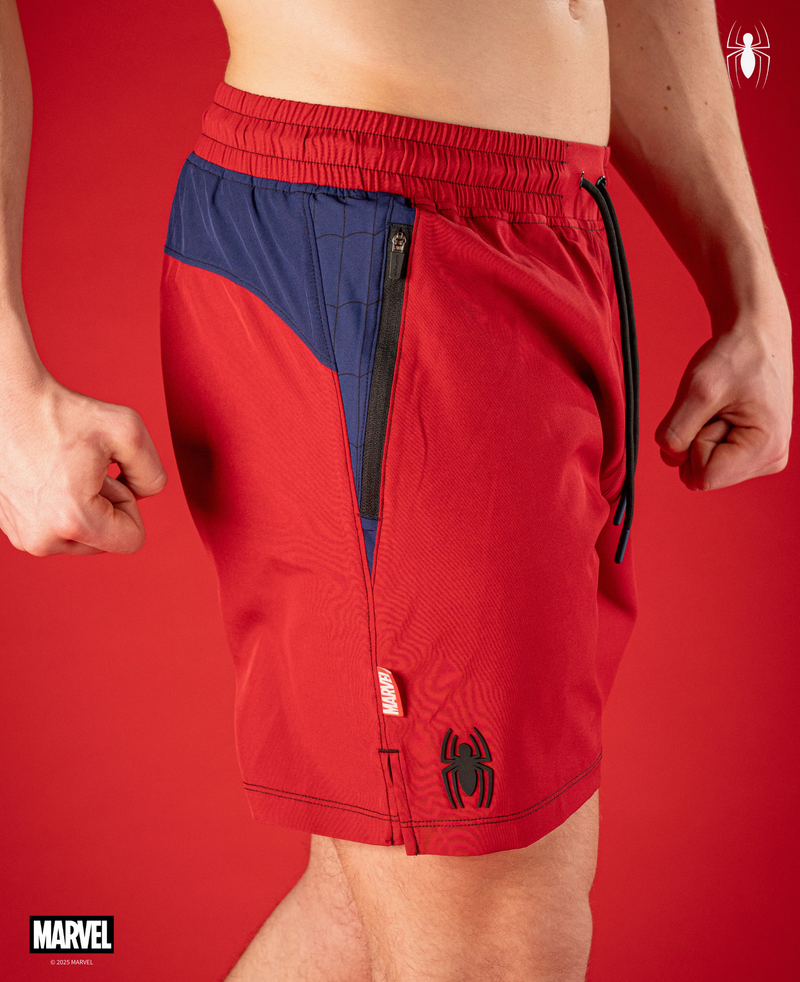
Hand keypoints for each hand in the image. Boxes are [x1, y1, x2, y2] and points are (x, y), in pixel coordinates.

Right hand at [0, 371, 167, 554]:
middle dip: (106, 505)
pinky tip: (46, 475)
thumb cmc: (59, 413)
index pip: (133, 540)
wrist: (4, 401)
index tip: (109, 476)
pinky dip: (59, 505)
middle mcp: (42, 539)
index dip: (130, 503)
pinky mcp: (10, 528)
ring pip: (81, 537)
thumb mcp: (128, 432)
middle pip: (106, 541)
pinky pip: (55, 528)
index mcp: (73, 521)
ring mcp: (23, 536)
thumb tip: (146, 495)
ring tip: (63, 471)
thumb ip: (153, 475)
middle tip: (84, 469)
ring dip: (83, 505)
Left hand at [655, 310, 792, 490]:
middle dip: (696, 440)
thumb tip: (669, 457)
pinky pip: (707, 458)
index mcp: (765, 450)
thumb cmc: (735, 356)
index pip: (703, 477)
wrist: (755, 335)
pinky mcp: (751, 452)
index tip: (712, 412)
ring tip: (723, 406)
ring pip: (702, 467)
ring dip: (699, 435)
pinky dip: (704, 433)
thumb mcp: (698, 390)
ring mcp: (762, 458)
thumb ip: (676, 431)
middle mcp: (769, 460)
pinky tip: (724, 411)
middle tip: (717, 407)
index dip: (692, 444)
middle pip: (702, 475)